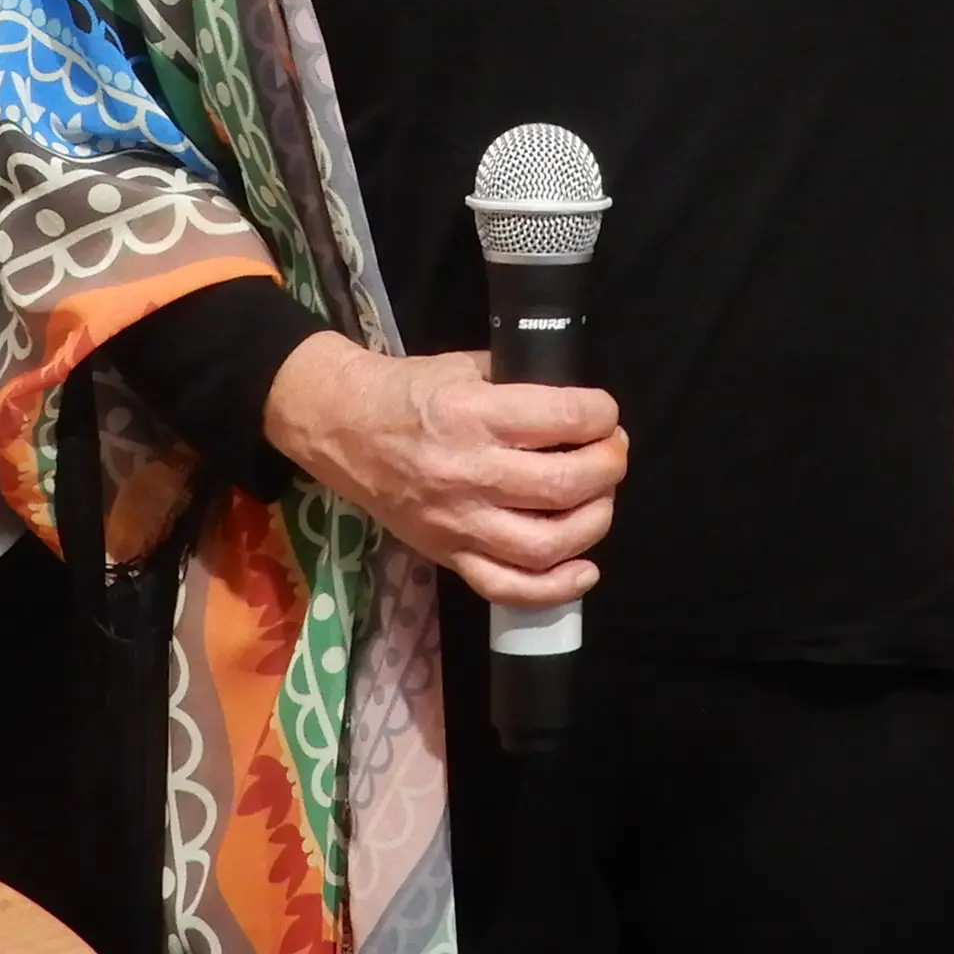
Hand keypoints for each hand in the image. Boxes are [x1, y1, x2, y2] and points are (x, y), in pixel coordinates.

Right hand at [260, 335, 625, 604]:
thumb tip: (575, 406)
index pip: (562, 419)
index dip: (600, 415)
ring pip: (546, 544)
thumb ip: (518, 383)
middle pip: (565, 484)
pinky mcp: (449, 555)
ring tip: (599, 500)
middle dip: (608, 467)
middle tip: (612, 454)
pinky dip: (555, 588)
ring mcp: (458, 522)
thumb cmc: (405, 392)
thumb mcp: (462, 366)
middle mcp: (469, 472)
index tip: (605, 414)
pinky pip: (508, 587)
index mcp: (472, 413)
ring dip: (593, 523)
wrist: (340, 428)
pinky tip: (584, 568)